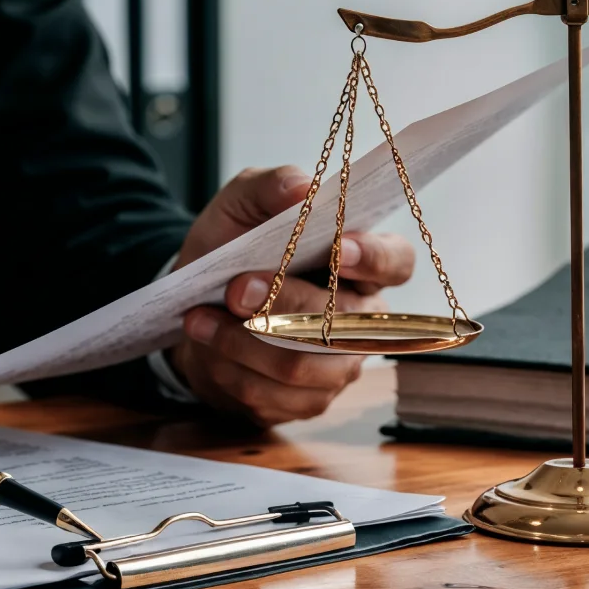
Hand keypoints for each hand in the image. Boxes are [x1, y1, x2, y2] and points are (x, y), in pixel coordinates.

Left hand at [169, 166, 414, 424]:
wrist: (193, 305)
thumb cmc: (230, 249)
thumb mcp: (238, 206)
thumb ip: (269, 187)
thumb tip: (300, 187)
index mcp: (360, 263)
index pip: (395, 262)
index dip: (372, 259)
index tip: (335, 249)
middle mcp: (362, 319)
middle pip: (340, 320)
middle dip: (282, 303)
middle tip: (235, 288)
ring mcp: (338, 366)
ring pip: (300, 365)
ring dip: (242, 341)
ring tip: (200, 318)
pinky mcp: (307, 401)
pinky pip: (271, 396)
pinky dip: (229, 368)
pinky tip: (206, 344)